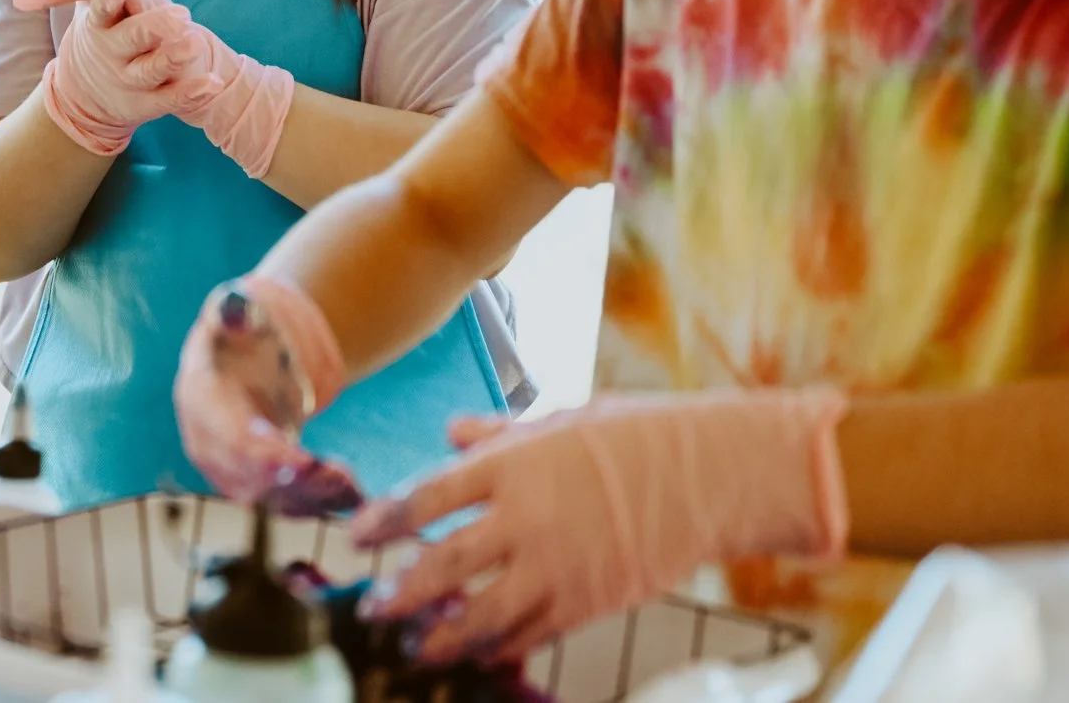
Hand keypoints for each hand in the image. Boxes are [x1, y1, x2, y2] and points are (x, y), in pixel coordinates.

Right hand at [11, 0, 295, 179]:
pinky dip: (192, 92)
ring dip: (173, 57)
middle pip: (129, 39)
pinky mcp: (147, 104)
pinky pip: (171, 99)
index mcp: (99, 25)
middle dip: (152, 27)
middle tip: (180, 13)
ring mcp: (129, 80)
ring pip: (151, 71)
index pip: (100, 8)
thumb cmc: (103, 32)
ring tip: (196, 42)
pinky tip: (214, 83)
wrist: (89, 95)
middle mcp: (111, 53)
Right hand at [174, 275, 362, 514]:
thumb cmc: (245, 324)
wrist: (249, 349)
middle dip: (294, 483)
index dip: (263, 454)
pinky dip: (318, 502)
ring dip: (311, 496)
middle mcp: (207, 440)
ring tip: (351, 487)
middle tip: (337, 478)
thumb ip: (234, 311)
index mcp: (199, 396)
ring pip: (268, 498)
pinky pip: (285, 501)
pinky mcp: (255, 479)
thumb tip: (234, 309)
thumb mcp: (238, 309)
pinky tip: (351, 496)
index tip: (302, 461)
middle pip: (247, 477)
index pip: (227, 437)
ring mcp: (229, 465)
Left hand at [347, 390, 849, 666]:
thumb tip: (449, 431)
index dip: (385, 520)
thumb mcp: (560, 419)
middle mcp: (527, 519)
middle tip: (368, 606)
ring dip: (440, 633)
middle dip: (398, 591)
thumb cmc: (635, 435)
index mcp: (513, 465)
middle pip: (443, 564)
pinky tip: (474, 649)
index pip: (428, 496)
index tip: (356, 536)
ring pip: (481, 614)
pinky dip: (495, 646)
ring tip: (413, 643)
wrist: (712, 474)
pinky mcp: (587, 602)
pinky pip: (528, 634)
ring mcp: (558, 566)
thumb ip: (498, 432)